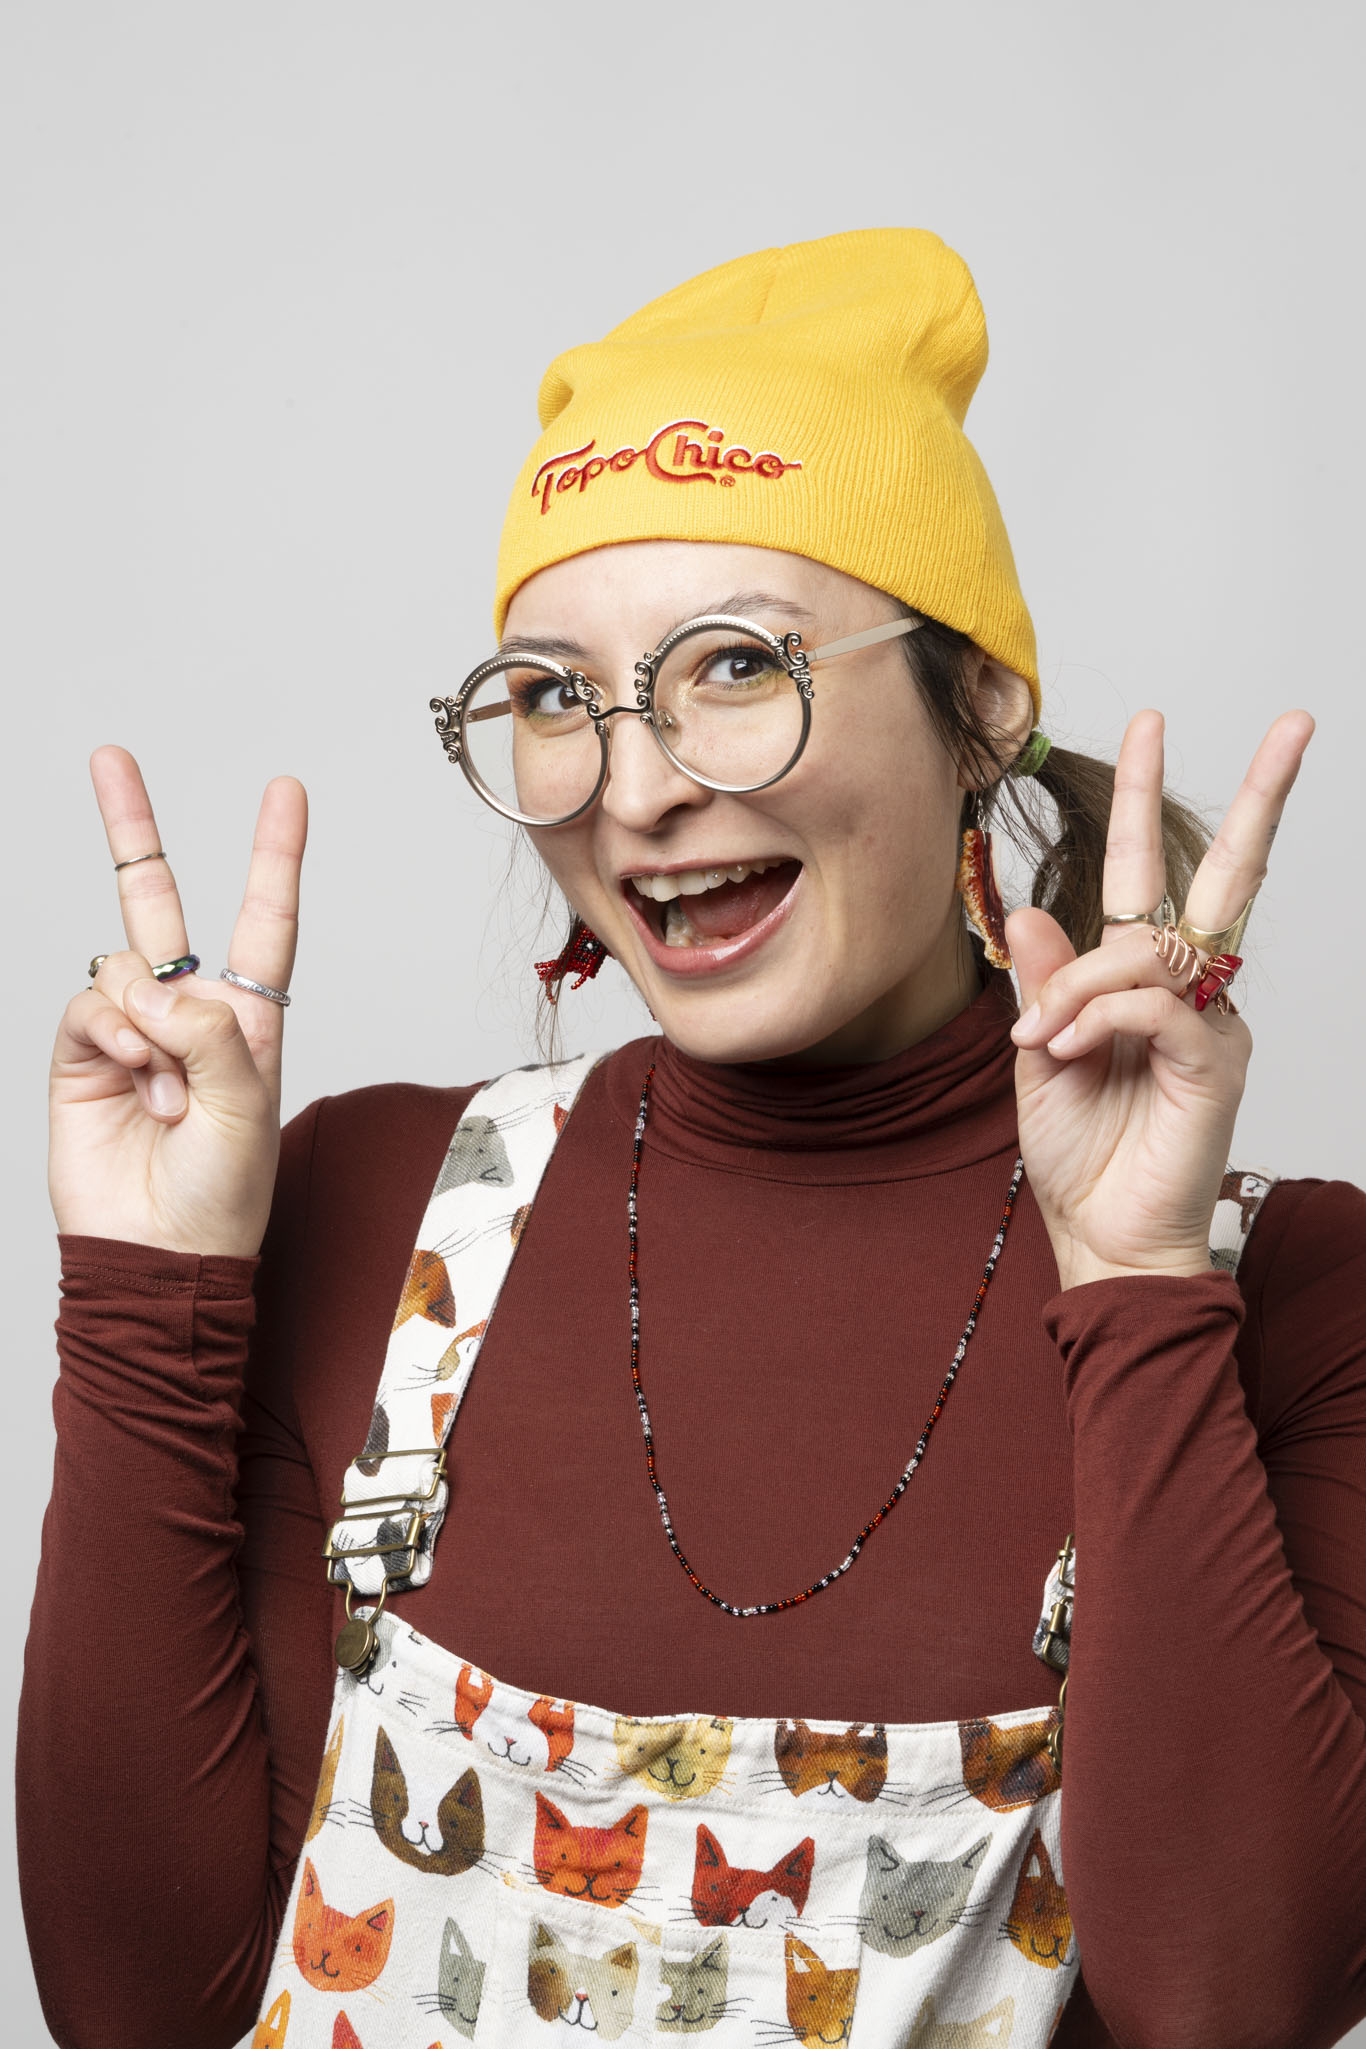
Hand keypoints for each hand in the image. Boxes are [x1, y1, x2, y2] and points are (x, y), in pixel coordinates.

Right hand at [48, 746, 306, 1257]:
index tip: (285, 791)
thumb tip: (156, 988)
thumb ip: (213, 1034)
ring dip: (149, 1024)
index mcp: (248, 1020)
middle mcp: (187, 1014)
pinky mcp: (82, 1054)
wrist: (160, 1256)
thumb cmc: (223, 1195)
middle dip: (131, 827)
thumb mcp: (247, 1108)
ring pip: (125, 961)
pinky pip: (90, 1001)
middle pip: (156, 900)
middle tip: (110, 757)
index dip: (273, 854)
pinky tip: (134, 1078)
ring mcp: (129, 1031)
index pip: (264, 920)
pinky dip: (113, 1032)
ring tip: (168, 1093)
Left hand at [1005, 708, 1313, 1290]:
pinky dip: (1103, 1016)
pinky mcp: (1216, 1062)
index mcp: (1139, 981)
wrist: (1102, 1237)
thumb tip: (1030, 905)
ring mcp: (1211, 1023)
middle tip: (1295, 724)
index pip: (1150, 875)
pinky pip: (1158, 1005)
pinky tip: (1072, 1049)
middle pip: (1227, 876)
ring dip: (1084, 982)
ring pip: (1154, 948)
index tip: (1152, 725)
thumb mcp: (1039, 1056)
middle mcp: (1188, 991)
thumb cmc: (1079, 1154)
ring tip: (1046, 1037)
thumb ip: (1044, 984)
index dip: (1147, 800)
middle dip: (1259, 797)